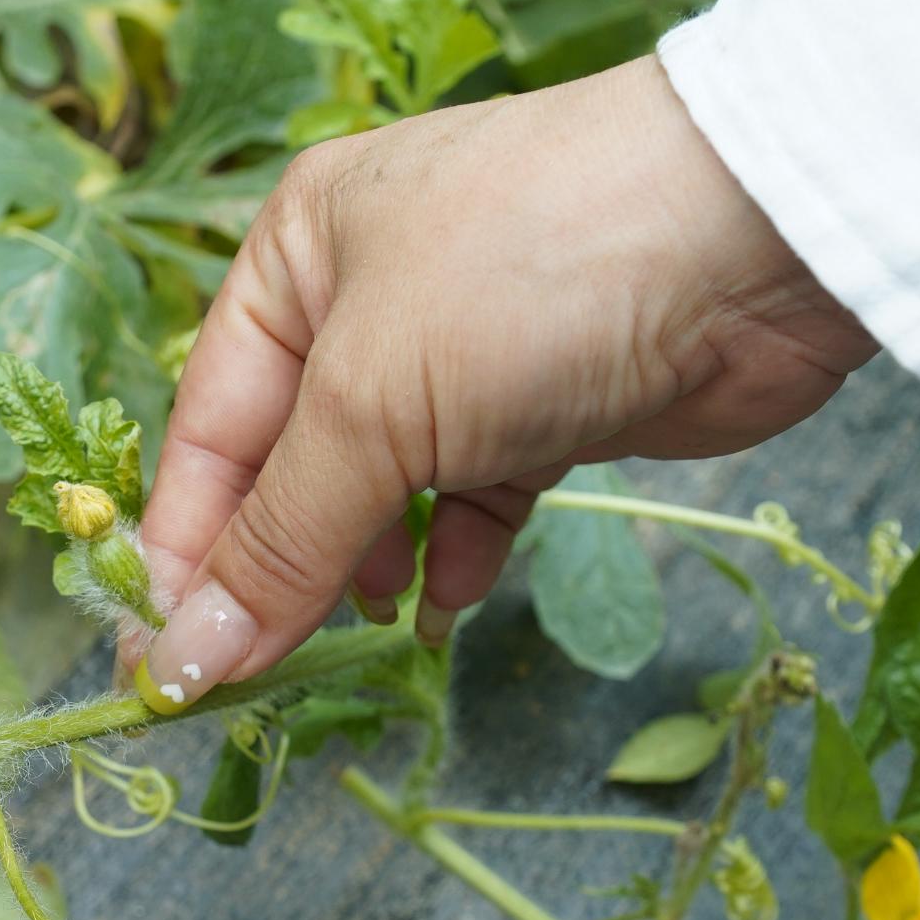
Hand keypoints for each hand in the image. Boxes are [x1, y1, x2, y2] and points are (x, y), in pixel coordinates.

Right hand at [133, 56, 872, 703]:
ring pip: (384, 489)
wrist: (759, 235)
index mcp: (298, 255)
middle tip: (254, 684)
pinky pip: (475, 497)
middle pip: (291, 465)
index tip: (161, 665)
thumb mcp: (372, 407)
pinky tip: (445, 612)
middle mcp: (370, 296)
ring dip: (365, 572)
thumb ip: (282, 542)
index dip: (183, 553)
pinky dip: (455, 556)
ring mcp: (467, 350)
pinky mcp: (553, 402)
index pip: (208, 429)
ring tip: (359, 640)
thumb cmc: (534, 270)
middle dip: (276, 572)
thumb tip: (183, 660)